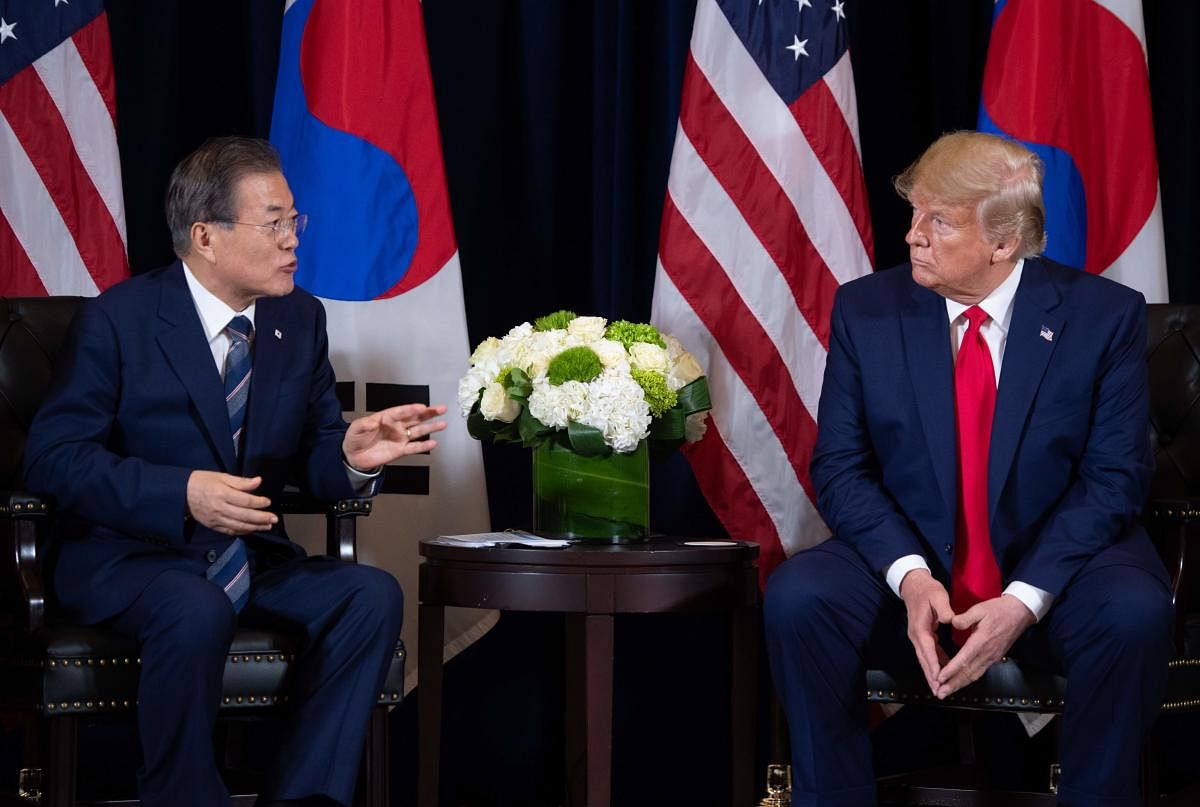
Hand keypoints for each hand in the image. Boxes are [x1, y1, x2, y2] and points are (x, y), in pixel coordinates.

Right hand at [186, 471, 275, 535]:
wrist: (181, 493)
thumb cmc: (201, 482)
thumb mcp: (221, 476)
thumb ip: (241, 481)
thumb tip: (258, 481)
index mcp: (222, 493)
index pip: (246, 501)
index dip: (259, 502)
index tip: (268, 502)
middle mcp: (220, 508)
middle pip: (245, 516)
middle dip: (262, 518)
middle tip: (274, 518)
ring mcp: (216, 518)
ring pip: (239, 526)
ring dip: (255, 527)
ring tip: (267, 526)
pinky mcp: (212, 525)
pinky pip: (230, 531)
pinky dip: (242, 532)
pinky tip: (251, 530)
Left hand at [343, 403, 448, 470]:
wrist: (354, 456)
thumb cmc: (355, 438)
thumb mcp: (357, 428)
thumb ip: (365, 424)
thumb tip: (374, 420)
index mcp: (386, 417)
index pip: (401, 412)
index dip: (411, 409)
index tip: (421, 407)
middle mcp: (396, 426)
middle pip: (415, 418)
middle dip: (428, 413)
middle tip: (441, 408)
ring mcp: (400, 438)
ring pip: (418, 431)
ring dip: (431, 427)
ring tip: (443, 423)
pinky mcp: (400, 450)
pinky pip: (414, 448)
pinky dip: (423, 446)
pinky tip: (433, 443)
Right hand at [899, 569, 954, 694]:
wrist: (913, 585)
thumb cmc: (927, 590)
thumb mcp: (938, 596)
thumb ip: (945, 609)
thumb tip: (953, 621)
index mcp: (920, 628)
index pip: (928, 650)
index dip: (934, 665)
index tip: (939, 679)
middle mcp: (916, 635)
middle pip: (924, 660)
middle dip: (931, 676)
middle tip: (938, 692)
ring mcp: (917, 636)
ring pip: (925, 659)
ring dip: (931, 674)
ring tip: (939, 688)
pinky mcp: (921, 636)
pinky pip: (928, 653)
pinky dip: (934, 664)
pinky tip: (942, 672)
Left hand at [934, 594, 1035, 698]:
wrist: (1019, 613)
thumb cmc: (999, 610)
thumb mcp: (980, 609)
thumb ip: (964, 618)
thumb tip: (953, 624)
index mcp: (981, 641)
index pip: (964, 659)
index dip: (951, 670)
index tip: (940, 678)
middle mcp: (987, 653)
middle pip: (968, 673)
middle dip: (953, 684)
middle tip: (940, 693)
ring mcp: (992, 657)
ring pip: (974, 675)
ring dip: (960, 685)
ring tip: (947, 692)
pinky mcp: (995, 658)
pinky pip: (980, 672)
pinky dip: (968, 679)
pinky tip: (960, 682)